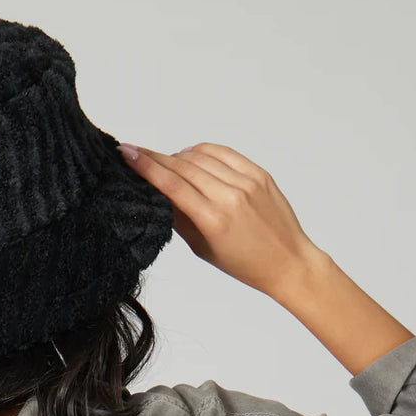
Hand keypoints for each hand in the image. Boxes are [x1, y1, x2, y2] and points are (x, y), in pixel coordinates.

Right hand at [119, 142, 324, 297]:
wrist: (288, 261)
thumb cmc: (245, 264)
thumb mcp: (203, 248)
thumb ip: (180, 219)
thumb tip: (158, 194)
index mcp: (214, 220)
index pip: (172, 185)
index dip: (146, 166)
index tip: (127, 153)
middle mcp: (231, 197)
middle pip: (183, 167)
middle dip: (155, 157)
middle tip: (136, 152)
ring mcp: (247, 182)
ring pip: (201, 156)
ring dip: (177, 156)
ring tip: (165, 162)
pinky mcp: (259, 174)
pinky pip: (224, 153)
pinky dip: (203, 151)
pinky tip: (191, 156)